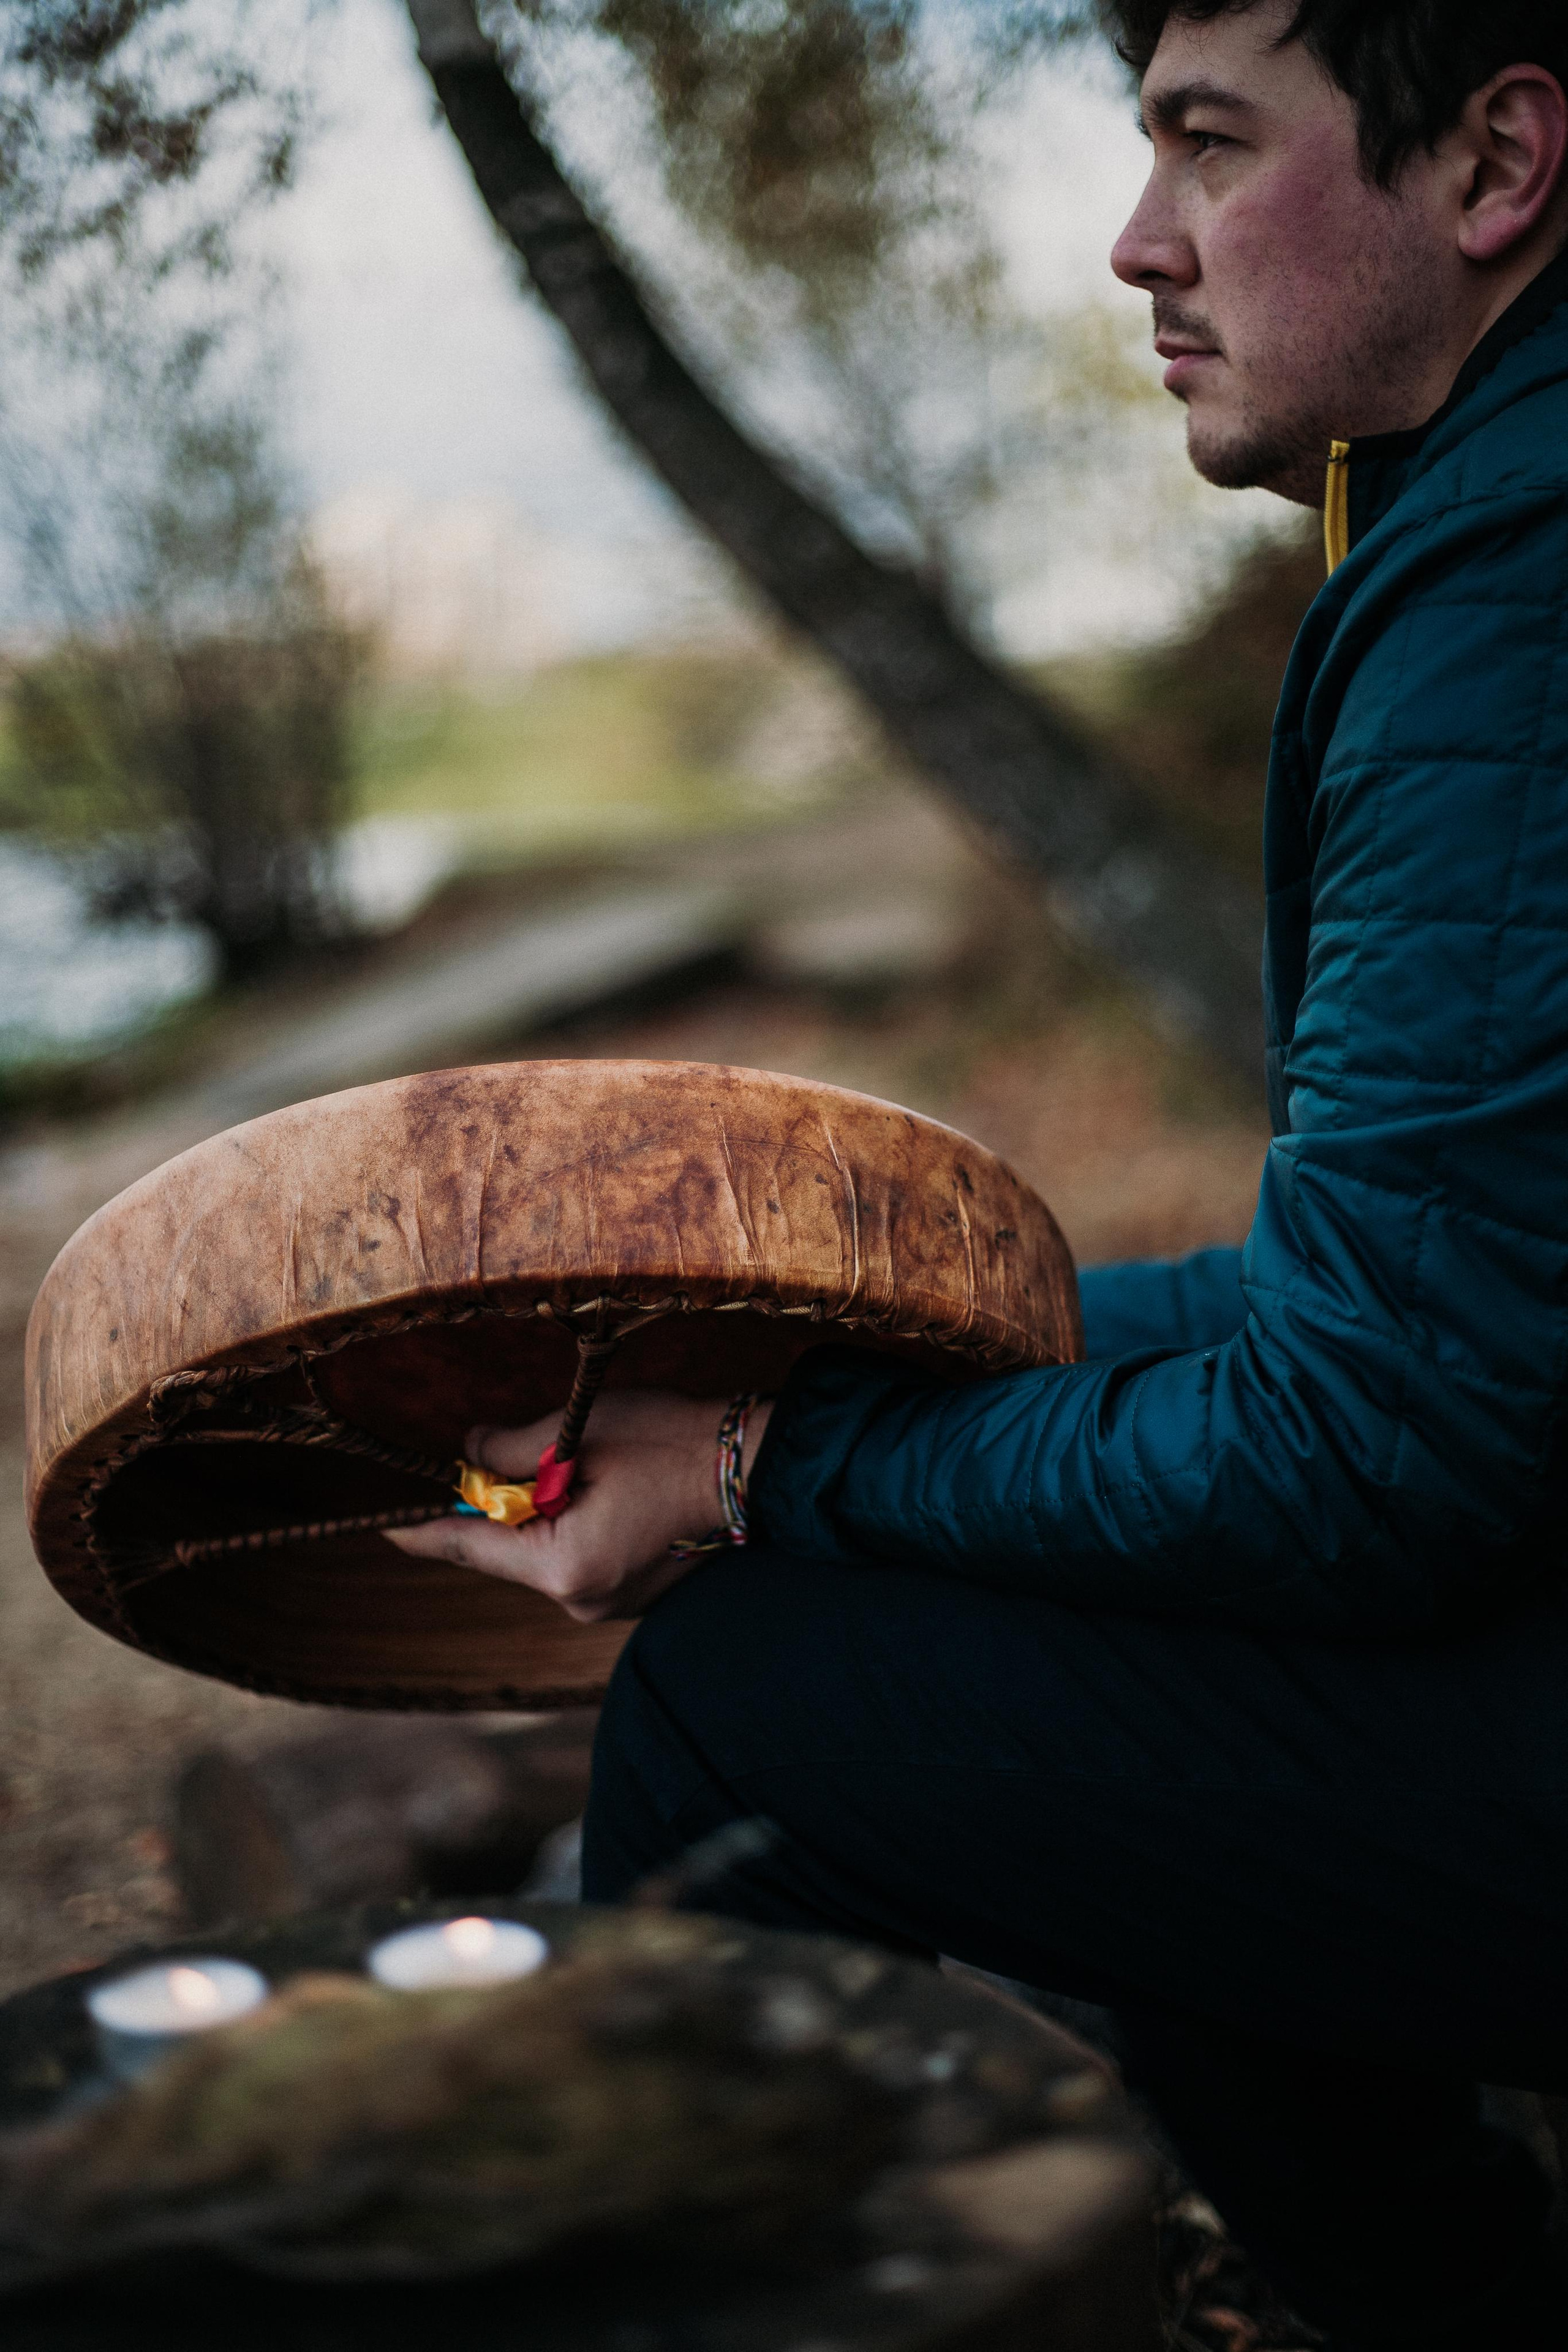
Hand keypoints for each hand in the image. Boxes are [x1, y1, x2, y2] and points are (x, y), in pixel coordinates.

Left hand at [383, 1391, 772, 1622]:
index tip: (374, 1518)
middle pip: (502, 1550)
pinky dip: (566, 1520)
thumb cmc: (674, 1443)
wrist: (758, 1467)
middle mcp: (580, 1599)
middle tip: (485, 1449)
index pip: (464, 1547)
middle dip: (491, 1502)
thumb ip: (509, 1447)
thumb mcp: (579, 1431)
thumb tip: (466, 1453)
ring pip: (539, 1551)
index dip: (416, 1526)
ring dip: (535, 1509)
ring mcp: (606, 1602)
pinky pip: (573, 1555)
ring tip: (568, 1459)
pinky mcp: (627, 1591)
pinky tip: (596, 1483)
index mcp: (564, 1567)